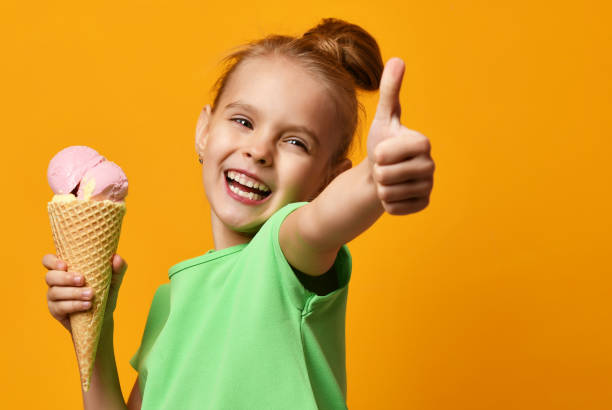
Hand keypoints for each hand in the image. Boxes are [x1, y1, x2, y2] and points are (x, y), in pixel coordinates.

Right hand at [42, 254, 127, 331]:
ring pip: (55, 292)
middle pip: (50, 276)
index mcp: (66, 269)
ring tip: (90, 295)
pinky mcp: (56, 311)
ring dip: (73, 293)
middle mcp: (56, 282)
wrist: (104, 315)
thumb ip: (117, 268)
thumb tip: (117, 257)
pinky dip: (74, 305)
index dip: (52, 261)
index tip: (65, 265)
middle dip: (65, 278)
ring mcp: (54, 297)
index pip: (49, 260)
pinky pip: (60, 307)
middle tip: (82, 280)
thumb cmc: (105, 292)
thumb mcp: (113, 280)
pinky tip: (86, 305)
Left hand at [367, 58, 434, 214]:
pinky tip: (393, 192)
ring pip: (388, 193)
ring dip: (380, 187)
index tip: (382, 150)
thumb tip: (397, 59)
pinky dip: (386, 202)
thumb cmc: (382, 143)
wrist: (382, 173)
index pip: (388, 154)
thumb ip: (390, 91)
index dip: (379, 153)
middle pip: (386, 175)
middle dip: (377, 172)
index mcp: (423, 143)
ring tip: (388, 178)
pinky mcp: (423, 205)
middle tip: (385, 166)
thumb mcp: (383, 118)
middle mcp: (431, 166)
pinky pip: (393, 208)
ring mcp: (428, 187)